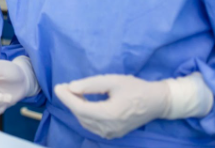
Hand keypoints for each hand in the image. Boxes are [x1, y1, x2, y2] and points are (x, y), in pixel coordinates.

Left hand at [55, 73, 213, 139]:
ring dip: (76, 107)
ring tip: (73, 92)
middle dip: (70, 101)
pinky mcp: (112, 134)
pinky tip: (83, 102)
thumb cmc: (135, 88)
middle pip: (80, 115)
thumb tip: (70, 87)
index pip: (80, 108)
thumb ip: (90, 84)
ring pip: (84, 121)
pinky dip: (84, 114)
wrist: (156, 102)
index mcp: (110, 114)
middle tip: (63, 86)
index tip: (57, 86)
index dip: (66, 98)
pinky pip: (91, 125)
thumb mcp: (112, 80)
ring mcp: (111, 133)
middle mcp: (109, 128)